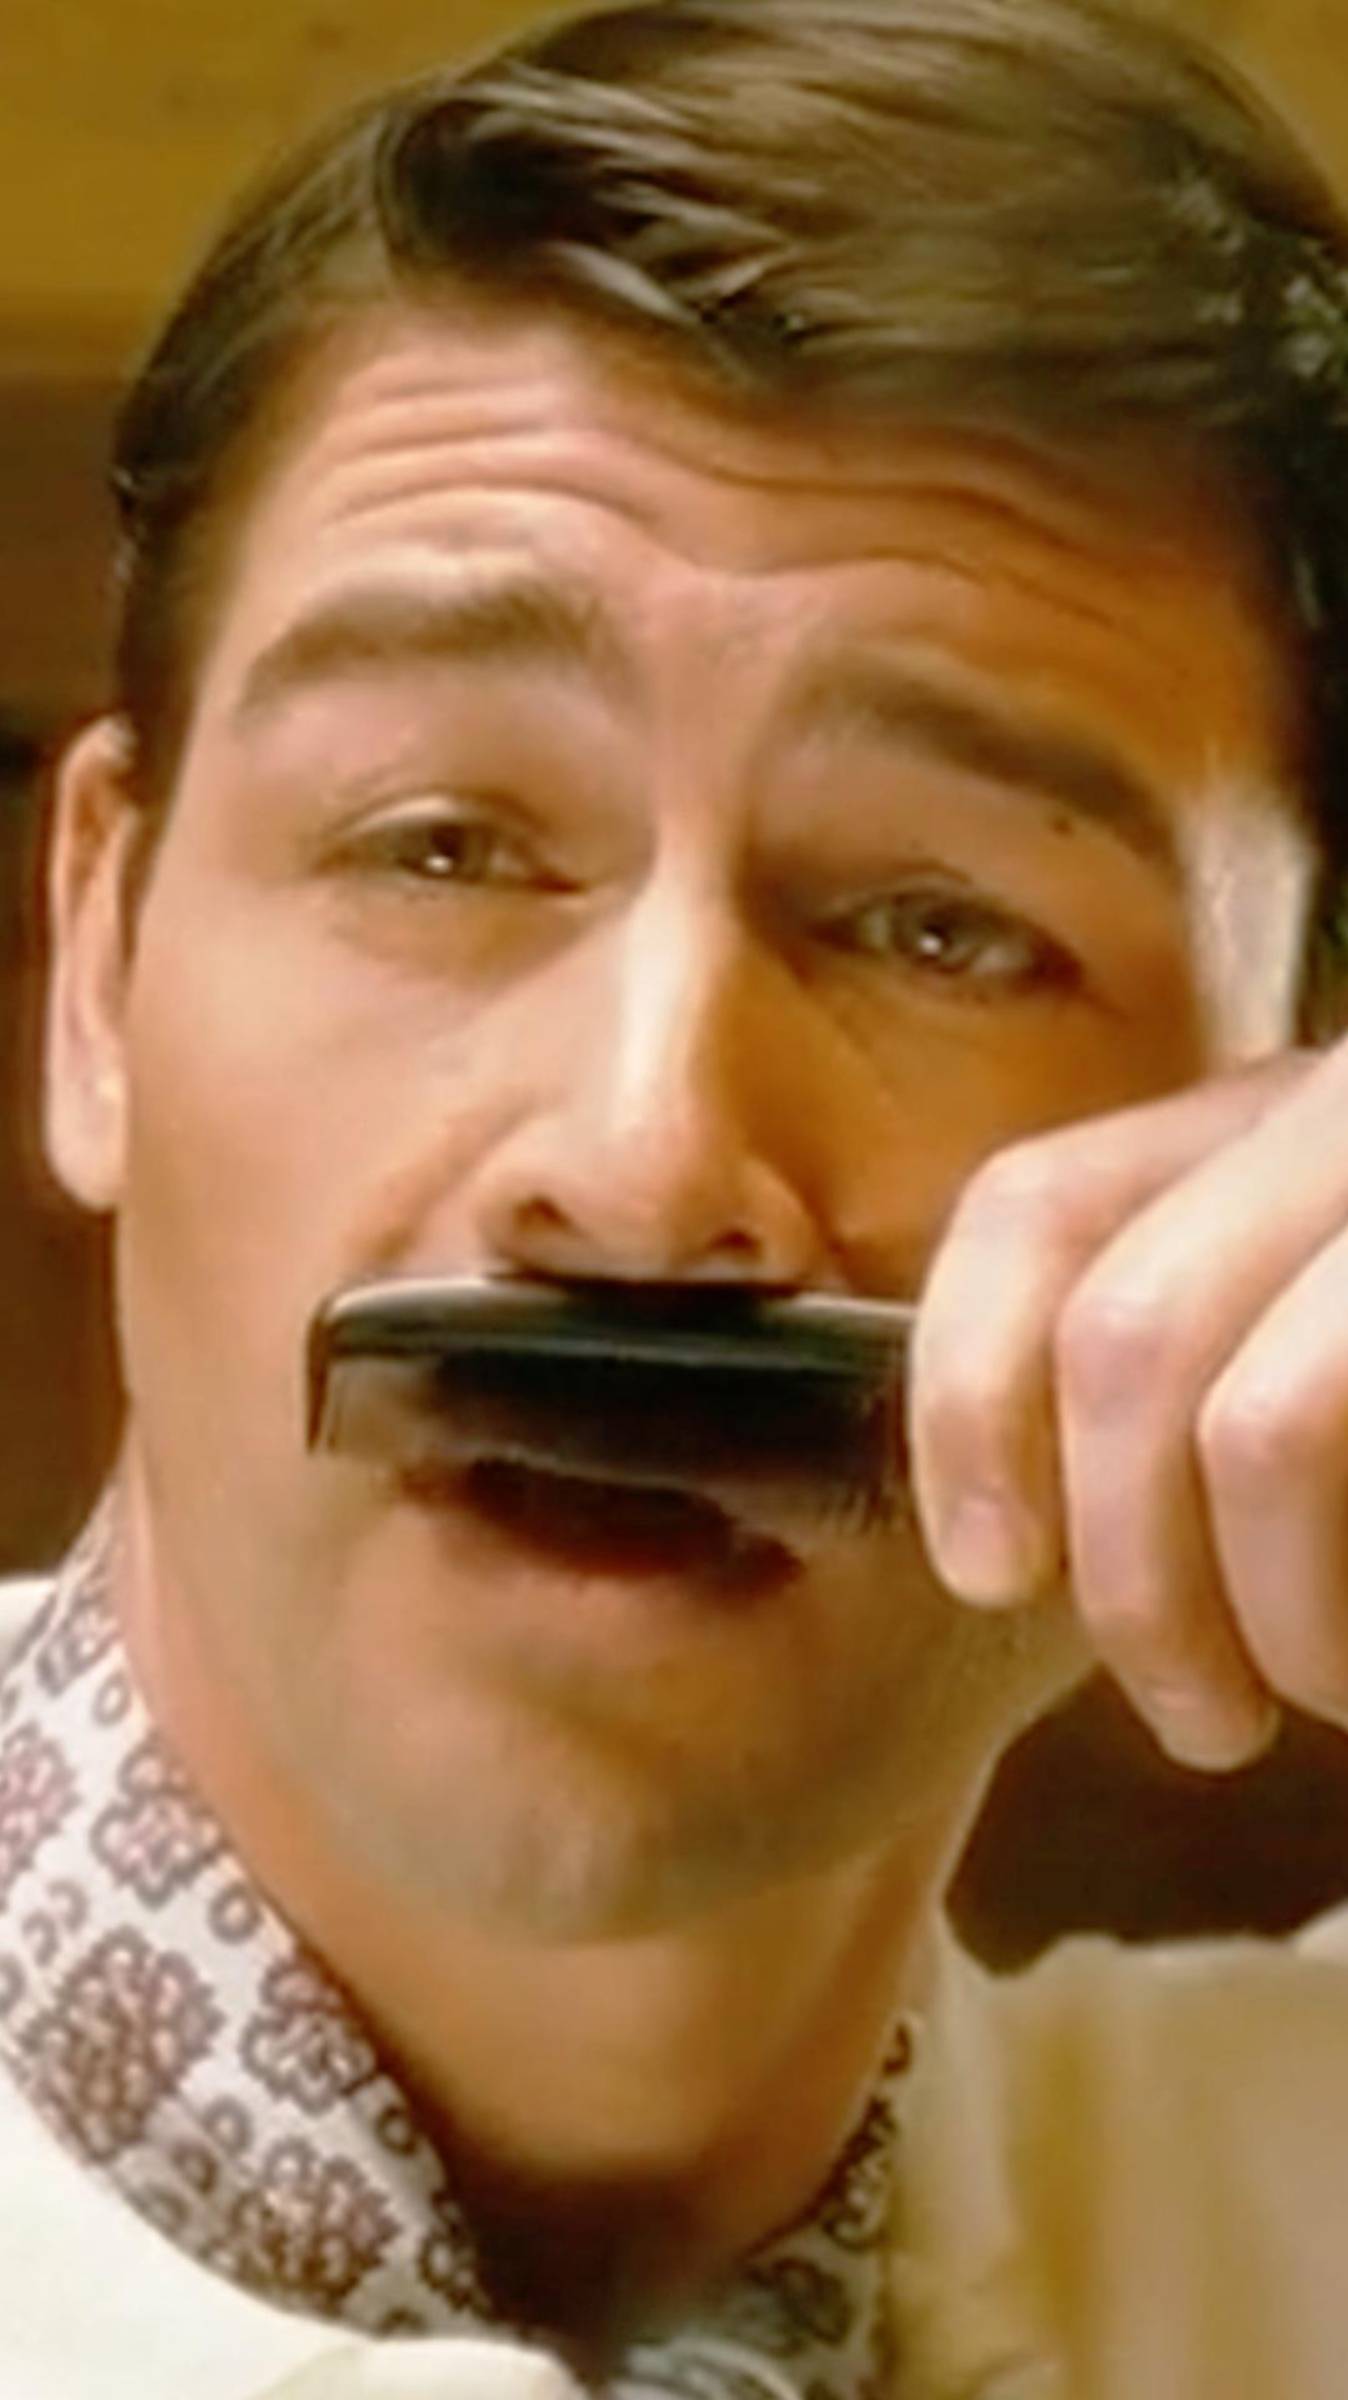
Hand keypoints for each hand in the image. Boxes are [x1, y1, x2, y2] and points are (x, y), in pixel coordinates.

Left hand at [911, 1040, 1347, 1768]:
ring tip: (1305, 1705)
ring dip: (1236, 1612)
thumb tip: (1012, 1534)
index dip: (966, 1394)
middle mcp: (1334, 1110)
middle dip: (1121, 1567)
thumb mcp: (1332, 1354)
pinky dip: (1320, 1617)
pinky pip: (1297, 1427)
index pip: (1032, 1208)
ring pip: (1224, 1411)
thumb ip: (1204, 1372)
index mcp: (1268, 1124)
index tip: (984, 1568)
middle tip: (1196, 1713)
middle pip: (1113, 1328)